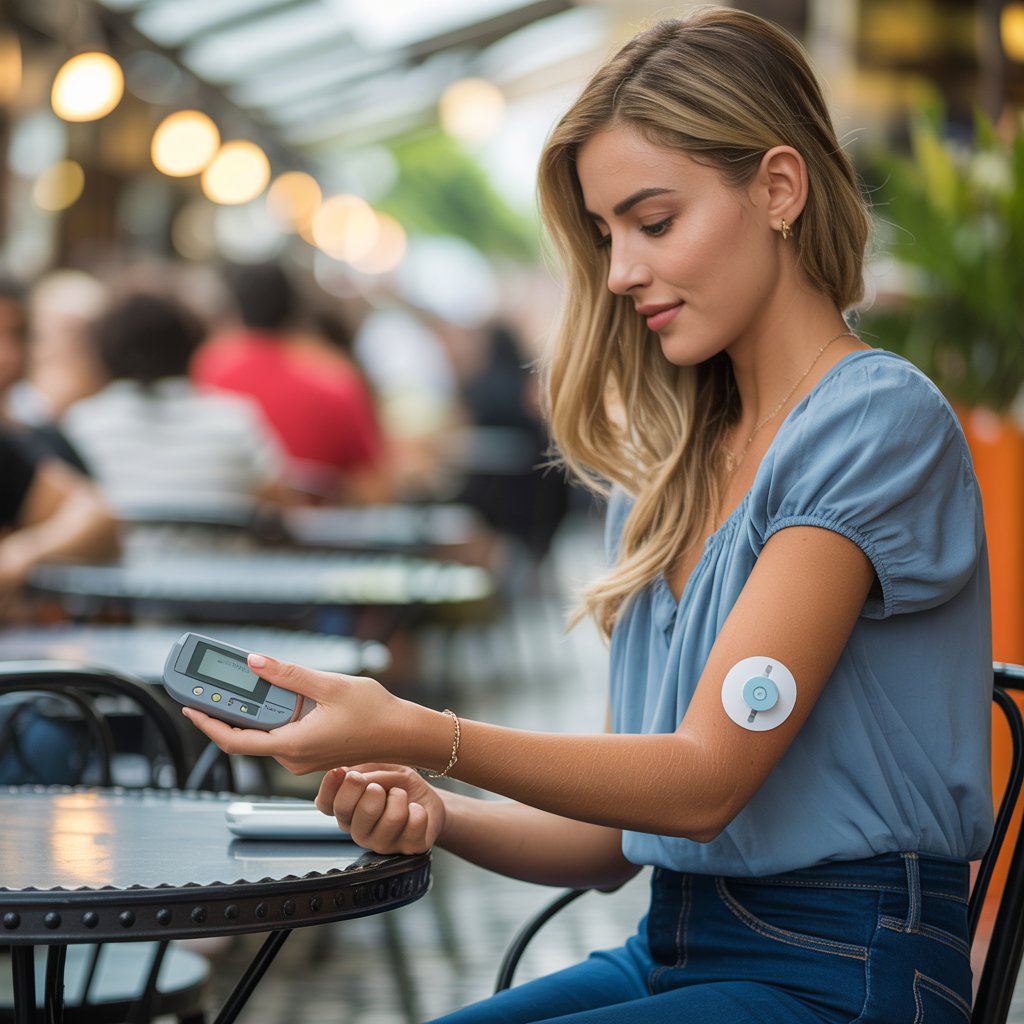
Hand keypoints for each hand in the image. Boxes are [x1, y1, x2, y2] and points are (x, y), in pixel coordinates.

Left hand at [181, 652, 408, 774]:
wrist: (404, 733)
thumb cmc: (375, 713)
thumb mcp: (330, 685)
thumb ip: (289, 674)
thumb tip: (254, 662)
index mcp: (294, 745)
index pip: (235, 740)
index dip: (207, 723)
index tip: (189, 705)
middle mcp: (293, 756)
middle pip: (247, 734)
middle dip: (226, 708)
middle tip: (209, 682)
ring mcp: (302, 755)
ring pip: (264, 732)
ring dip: (251, 707)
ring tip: (239, 679)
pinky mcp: (310, 749)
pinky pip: (281, 732)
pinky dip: (271, 712)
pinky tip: (272, 690)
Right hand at [316, 764, 444, 853]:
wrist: (428, 800)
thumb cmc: (399, 784)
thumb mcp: (382, 768)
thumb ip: (366, 772)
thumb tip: (349, 775)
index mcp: (348, 810)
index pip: (325, 804)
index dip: (329, 787)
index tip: (340, 771)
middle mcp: (359, 830)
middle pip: (349, 812)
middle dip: (366, 790)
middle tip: (378, 786)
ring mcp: (382, 843)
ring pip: (389, 819)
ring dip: (399, 797)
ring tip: (401, 797)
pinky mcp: (409, 849)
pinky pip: (414, 824)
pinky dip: (418, 810)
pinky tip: (415, 810)